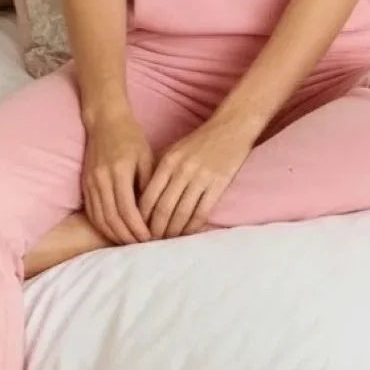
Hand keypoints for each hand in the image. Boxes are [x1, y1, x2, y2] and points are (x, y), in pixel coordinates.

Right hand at [81, 108, 153, 244]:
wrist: (105, 121)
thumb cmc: (130, 137)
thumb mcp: (146, 156)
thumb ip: (148, 183)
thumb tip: (155, 212)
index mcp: (119, 171)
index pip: (128, 210)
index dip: (139, 228)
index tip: (151, 238)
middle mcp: (101, 179)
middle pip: (113, 218)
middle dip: (128, 236)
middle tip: (143, 246)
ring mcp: (90, 183)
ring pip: (100, 218)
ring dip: (115, 235)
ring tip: (130, 243)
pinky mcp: (85, 184)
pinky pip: (92, 212)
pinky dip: (103, 226)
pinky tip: (114, 232)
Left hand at [138, 115, 254, 239]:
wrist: (231, 128)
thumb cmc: (199, 141)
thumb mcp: (174, 150)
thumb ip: (159, 172)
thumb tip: (143, 200)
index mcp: (168, 161)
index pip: (148, 197)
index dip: (141, 218)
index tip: (139, 229)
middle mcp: (182, 170)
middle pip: (163, 209)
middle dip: (155, 230)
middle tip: (151, 242)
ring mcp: (201, 178)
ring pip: (182, 214)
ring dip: (173, 231)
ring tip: (167, 240)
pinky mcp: (218, 184)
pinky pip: (201, 212)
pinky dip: (192, 227)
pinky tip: (187, 233)